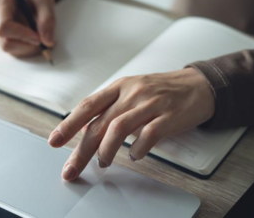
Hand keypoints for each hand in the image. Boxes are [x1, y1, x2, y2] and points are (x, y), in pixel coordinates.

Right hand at [0, 0, 55, 56]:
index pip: (4, 27)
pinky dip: (26, 48)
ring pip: (10, 49)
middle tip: (44, 37)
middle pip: (6, 42)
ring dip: (28, 46)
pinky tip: (32, 37)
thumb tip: (48, 42)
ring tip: (39, 33)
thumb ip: (47, 18)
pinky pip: (12, 50)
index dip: (22, 35)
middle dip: (27, 44)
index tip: (39, 37)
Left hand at [48, 68, 214, 180]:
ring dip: (106, 151)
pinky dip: (137, 150)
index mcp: (119, 86)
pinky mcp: (168, 116)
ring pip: (118, 129)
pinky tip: (135, 155)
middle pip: (99, 123)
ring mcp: (150, 104)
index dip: (69, 124)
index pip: (88, 106)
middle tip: (71, 168)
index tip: (55, 140)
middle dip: (81, 150)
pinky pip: (148, 136)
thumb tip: (85, 129)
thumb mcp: (131, 90)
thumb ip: (110, 106)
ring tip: (102, 163)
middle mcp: (131, 94)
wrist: (198, 85)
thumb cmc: (162, 89)